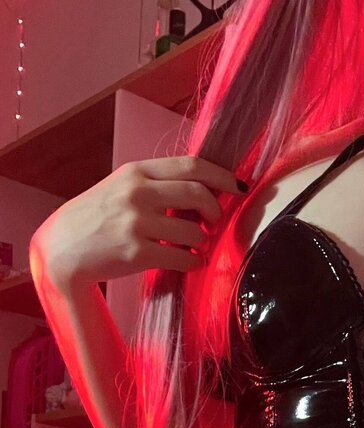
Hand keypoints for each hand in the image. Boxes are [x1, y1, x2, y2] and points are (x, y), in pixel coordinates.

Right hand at [30, 155, 244, 286]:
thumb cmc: (96, 217)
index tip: (238, 187)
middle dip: (216, 210)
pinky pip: (182, 257)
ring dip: (202, 241)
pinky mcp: (137, 252)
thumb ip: (156, 185)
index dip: (221, 176)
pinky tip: (191, 261)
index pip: (191, 165)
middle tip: (215, 222)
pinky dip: (194, 261)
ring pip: (194, 230)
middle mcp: (138, 193)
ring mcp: (137, 222)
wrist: (61, 247)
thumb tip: (201, 192)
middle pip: (198, 193)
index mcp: (137, 171)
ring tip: (195, 244)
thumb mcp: (122, 188)